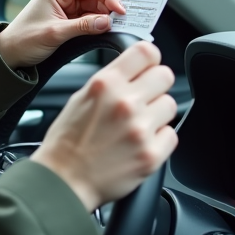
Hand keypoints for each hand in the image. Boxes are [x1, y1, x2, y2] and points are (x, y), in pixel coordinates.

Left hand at [0, 0, 125, 69]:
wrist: (9, 53)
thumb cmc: (24, 40)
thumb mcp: (56, 33)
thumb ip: (83, 26)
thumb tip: (107, 22)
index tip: (122, 11)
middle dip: (109, 9)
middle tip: (123, 22)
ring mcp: (65, 6)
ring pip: (94, 9)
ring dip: (104, 18)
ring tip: (115, 28)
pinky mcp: (67, 18)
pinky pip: (88, 18)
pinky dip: (97, 24)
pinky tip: (105, 30)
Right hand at [29, 41, 177, 211]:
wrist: (63, 181)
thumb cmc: (66, 143)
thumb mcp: (80, 99)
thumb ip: (109, 82)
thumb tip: (133, 71)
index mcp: (105, 84)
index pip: (146, 52)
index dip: (150, 60)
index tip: (148, 67)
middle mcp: (125, 102)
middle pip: (165, 75)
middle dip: (155, 86)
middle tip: (144, 98)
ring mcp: (141, 129)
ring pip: (170, 105)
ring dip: (157, 114)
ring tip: (137, 125)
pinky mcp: (151, 154)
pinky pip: (171, 135)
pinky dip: (158, 139)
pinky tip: (139, 144)